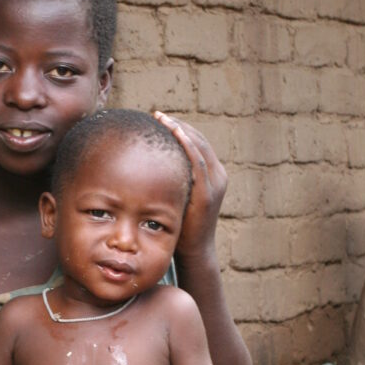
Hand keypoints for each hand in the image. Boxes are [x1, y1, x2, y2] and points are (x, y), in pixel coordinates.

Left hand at [153, 111, 226, 258]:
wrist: (193, 250)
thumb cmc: (180, 224)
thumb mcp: (177, 194)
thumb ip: (171, 178)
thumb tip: (147, 163)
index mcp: (212, 174)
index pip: (197, 142)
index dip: (179, 128)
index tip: (159, 118)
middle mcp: (218, 175)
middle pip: (198, 140)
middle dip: (177, 125)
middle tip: (156, 115)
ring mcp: (215, 184)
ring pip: (199, 146)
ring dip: (180, 130)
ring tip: (161, 119)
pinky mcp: (208, 194)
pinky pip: (198, 162)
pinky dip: (187, 145)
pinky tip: (173, 134)